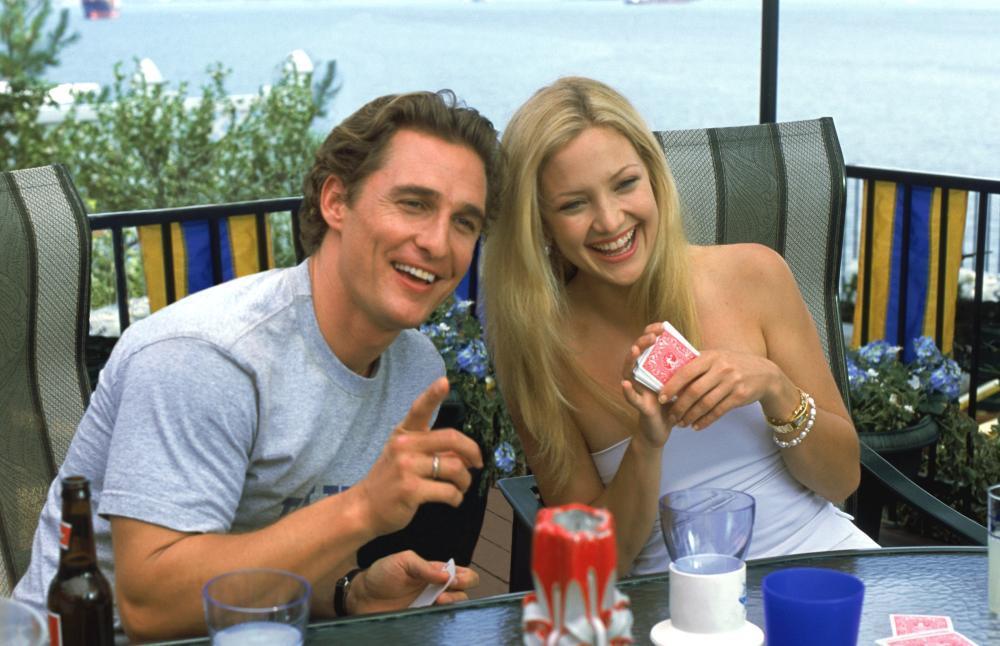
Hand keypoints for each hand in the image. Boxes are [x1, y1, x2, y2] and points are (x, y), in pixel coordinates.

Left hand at [347, 551, 478, 614]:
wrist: (361, 597)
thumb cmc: (381, 574)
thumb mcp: (402, 561)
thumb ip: (424, 566)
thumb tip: (447, 574)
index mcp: (435, 572)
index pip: (462, 573)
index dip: (465, 576)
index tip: (454, 578)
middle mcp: (435, 590)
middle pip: (463, 593)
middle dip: (460, 591)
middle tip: (444, 592)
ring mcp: (429, 606)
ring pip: (454, 610)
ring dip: (452, 605)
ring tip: (438, 601)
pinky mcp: (421, 620)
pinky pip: (439, 623)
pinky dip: (442, 620)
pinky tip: (432, 613)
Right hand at [355, 377, 483, 535]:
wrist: (364, 508)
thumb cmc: (390, 480)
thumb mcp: (407, 457)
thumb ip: (434, 450)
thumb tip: (465, 454)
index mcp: (404, 434)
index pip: (420, 409)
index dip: (433, 394)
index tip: (445, 381)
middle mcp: (404, 445)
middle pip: (451, 438)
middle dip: (472, 451)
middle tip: (477, 463)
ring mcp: (406, 468)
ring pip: (454, 467)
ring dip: (465, 480)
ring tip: (461, 486)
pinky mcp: (411, 490)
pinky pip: (449, 491)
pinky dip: (456, 498)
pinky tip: (453, 499)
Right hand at [621, 322, 673, 447]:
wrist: (664, 428)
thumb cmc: (672, 403)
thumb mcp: (678, 383)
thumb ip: (681, 369)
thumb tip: (696, 352)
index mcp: (651, 368)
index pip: (647, 345)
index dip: (651, 333)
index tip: (661, 326)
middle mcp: (641, 375)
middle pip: (637, 354)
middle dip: (642, 342)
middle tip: (652, 335)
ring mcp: (638, 389)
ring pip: (629, 372)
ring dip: (631, 360)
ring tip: (635, 350)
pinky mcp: (640, 406)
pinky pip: (631, 397)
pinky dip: (627, 391)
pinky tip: (626, 383)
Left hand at [656, 348, 790, 429]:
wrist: (765, 374)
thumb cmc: (733, 365)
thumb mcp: (717, 357)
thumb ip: (697, 364)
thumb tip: (669, 374)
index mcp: (711, 356)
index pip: (686, 372)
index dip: (672, 386)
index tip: (661, 398)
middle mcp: (721, 368)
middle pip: (694, 391)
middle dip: (679, 406)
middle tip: (671, 416)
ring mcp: (732, 382)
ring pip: (705, 404)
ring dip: (691, 416)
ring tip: (681, 423)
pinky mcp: (739, 396)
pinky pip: (718, 411)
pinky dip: (705, 420)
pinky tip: (696, 425)